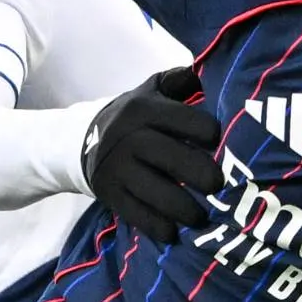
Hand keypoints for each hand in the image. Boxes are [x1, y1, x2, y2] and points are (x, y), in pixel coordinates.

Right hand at [82, 66, 222, 234]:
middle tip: (218, 185)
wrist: (79, 141)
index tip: (221, 144)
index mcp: (144, 108)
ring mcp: (117, 168)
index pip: (187, 120)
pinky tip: (175, 233)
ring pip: (157, 192)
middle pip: (173, 157)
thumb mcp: (150, 91)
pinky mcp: (109, 194)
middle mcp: (129, 137)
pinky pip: (137, 215)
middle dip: (202, 174)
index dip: (209, 134)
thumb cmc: (133, 117)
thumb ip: (181, 80)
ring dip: (185, 208)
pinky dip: (158, 227)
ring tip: (202, 216)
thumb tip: (212, 68)